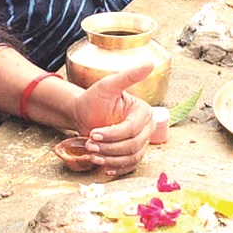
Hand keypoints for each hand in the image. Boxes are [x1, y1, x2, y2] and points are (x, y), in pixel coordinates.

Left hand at [73, 62, 154, 176]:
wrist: (84, 113)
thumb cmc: (95, 98)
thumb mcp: (109, 85)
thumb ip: (128, 76)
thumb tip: (149, 63)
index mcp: (143, 112)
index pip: (132, 129)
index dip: (113, 134)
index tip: (93, 133)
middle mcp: (145, 128)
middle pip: (132, 145)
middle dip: (109, 147)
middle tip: (90, 145)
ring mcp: (140, 142)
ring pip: (131, 157)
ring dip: (110, 159)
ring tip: (92, 155)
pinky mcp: (132, 154)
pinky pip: (129, 166)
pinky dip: (117, 169)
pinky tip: (104, 167)